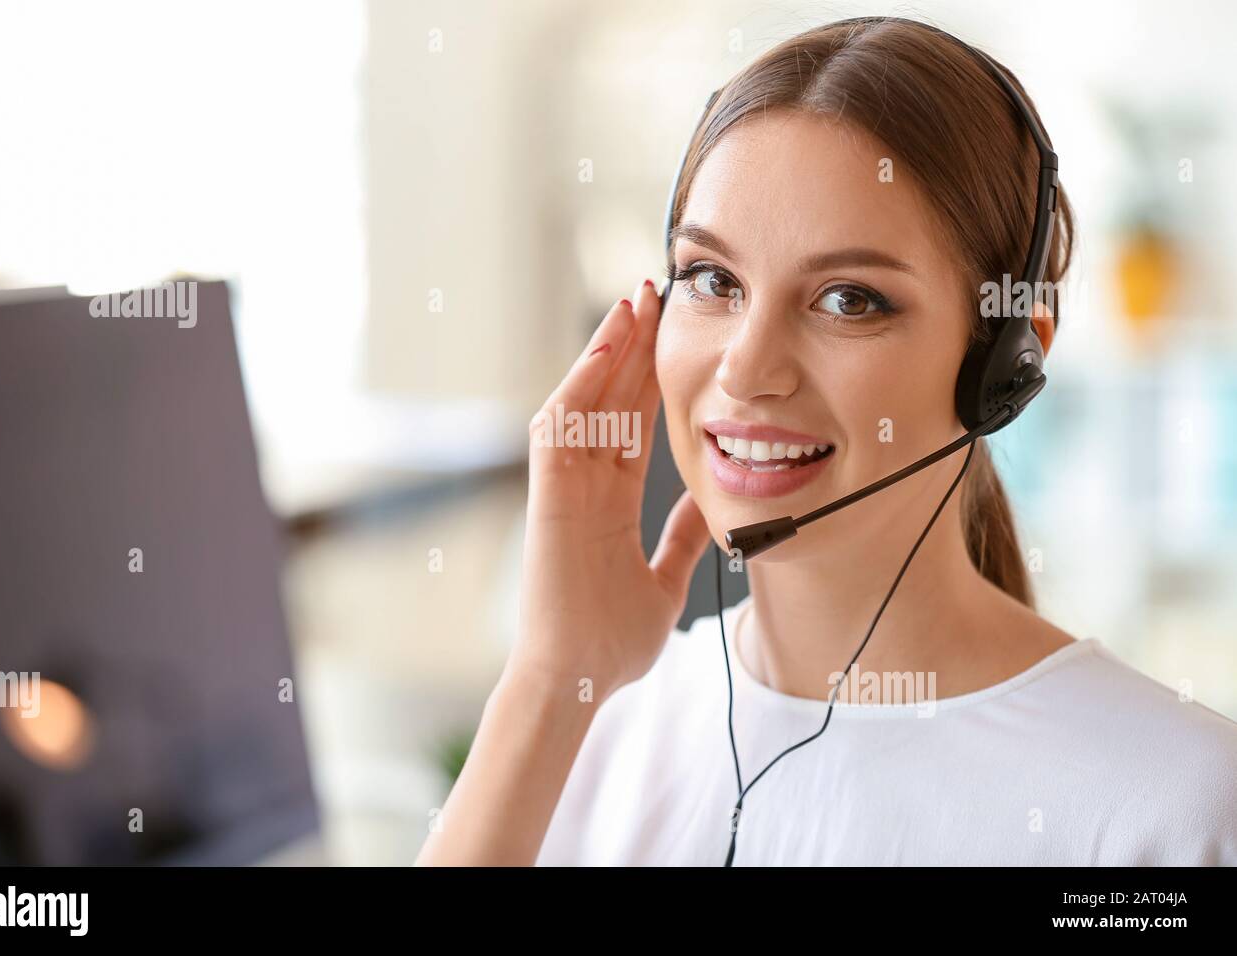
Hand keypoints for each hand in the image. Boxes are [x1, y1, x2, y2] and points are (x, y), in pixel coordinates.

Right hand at [509, 279, 709, 702]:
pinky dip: (579, 389)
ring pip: (584, 403)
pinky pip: (560, 431)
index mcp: (611, 500)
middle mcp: (586, 484)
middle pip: (611, 400)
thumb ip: (681, 539)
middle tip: (653, 293)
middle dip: (632, 347)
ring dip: (605, 353)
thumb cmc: (611, 641)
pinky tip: (604, 351)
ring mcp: (565, 488)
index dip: (652, 378)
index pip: (634, 423)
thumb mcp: (665, 579)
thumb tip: (712, 508)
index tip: (674, 337)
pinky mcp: (549, 497)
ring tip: (631, 305)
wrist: (578, 679)